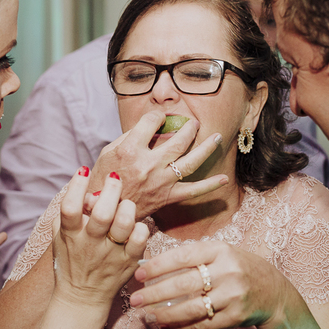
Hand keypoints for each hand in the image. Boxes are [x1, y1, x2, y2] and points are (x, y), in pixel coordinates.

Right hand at [52, 168, 149, 309]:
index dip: (76, 186)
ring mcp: (110, 254)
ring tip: (126, 202)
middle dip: (110, 190)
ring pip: (123, 224)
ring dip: (127, 207)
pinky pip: (140, 239)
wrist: (82, 298)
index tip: (83, 170)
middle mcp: (90, 244)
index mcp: (70, 235)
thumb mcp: (60, 237)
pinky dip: (140, 227)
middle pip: (101, 213)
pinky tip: (135, 224)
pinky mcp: (129, 261)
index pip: (69, 208)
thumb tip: (80, 186)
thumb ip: (68, 213)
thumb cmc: (72, 261)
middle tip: (114, 178)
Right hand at [91, 111, 228, 219]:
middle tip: (194, 123)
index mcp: (130, 150)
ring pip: (190, 161)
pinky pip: (192, 191)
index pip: (151, 122)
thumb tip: (153, 125)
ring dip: (206, 147)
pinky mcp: (167, 197)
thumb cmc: (104, 179)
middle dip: (190, 128)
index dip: (157, 116)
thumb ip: (131, 136)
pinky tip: (224, 178)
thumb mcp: (108, 151)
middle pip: (178, 140)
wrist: (103, 211)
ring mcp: (160, 182)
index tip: (159, 118)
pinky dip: (210, 185)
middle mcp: (148, 165)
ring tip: (216, 137)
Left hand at [129, 241, 292, 328]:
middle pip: (184, 284)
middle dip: (155, 293)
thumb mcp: (223, 254)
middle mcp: (228, 271)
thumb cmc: (240, 269)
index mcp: (221, 250)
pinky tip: (166, 327)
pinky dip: (181, 328)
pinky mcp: (236, 317)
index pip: (183, 256)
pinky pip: (202, 325)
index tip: (138, 273)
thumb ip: (194, 258)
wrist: (275, 293)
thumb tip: (152, 266)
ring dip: (165, 314)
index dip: (158, 266)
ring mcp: (233, 296)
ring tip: (148, 316)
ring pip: (191, 308)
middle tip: (135, 299)